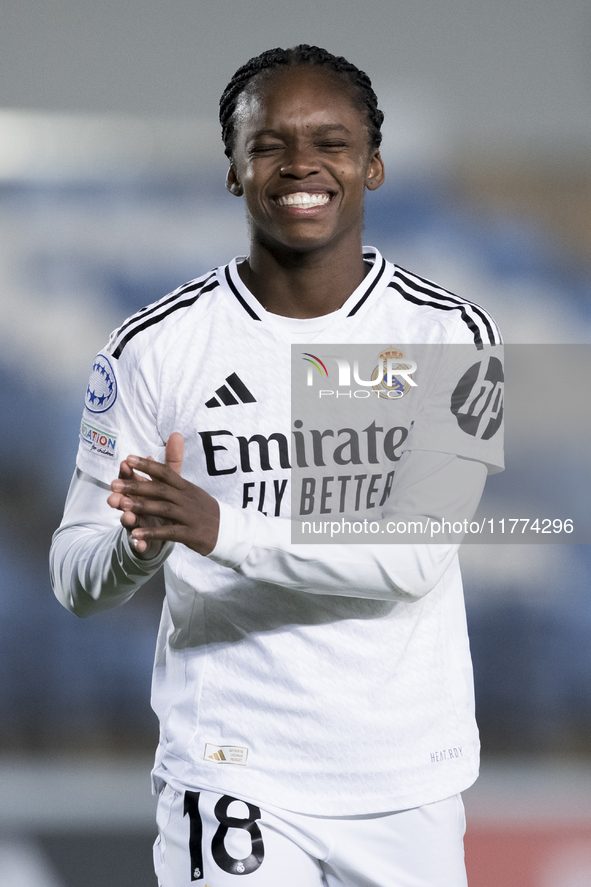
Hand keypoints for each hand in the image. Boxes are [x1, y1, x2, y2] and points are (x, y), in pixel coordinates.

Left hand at [107, 433, 218, 557]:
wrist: (229, 530)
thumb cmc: (203, 508)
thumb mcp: (190, 489)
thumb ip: (171, 473)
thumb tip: (156, 454)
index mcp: (185, 487)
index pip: (165, 472)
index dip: (147, 466)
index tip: (128, 458)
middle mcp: (186, 499)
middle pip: (159, 490)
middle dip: (135, 486)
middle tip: (113, 484)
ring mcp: (189, 516)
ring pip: (162, 509)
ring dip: (141, 507)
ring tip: (121, 505)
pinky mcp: (190, 534)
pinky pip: (169, 533)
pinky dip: (152, 533)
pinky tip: (135, 534)